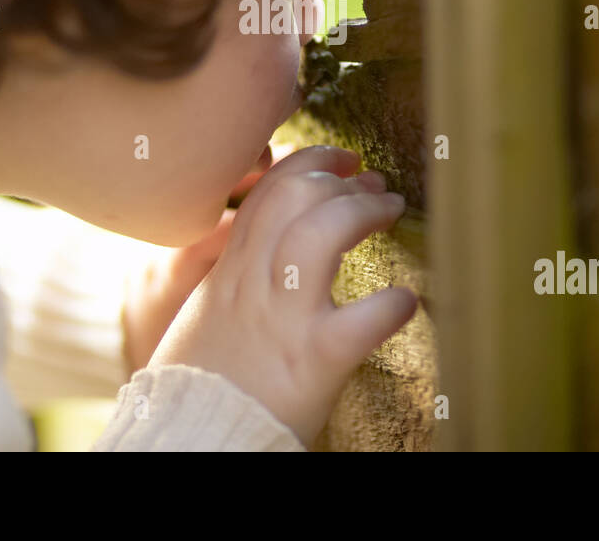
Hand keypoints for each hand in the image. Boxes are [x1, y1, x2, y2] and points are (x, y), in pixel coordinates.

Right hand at [145, 145, 417, 446]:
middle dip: (341, 178)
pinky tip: (404, 301)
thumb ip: (237, 272)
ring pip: (322, 234)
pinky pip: (364, 320)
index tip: (342, 160)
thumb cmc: (203, 381)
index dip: (310, 164)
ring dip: (364, 212)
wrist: (194, 438)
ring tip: (392, 210)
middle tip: (375, 183)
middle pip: (296, 197)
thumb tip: (267, 240)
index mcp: (229, 272)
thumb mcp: (208, 311)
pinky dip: (392, 305)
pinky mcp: (314, 360)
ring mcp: (284, 318)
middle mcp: (253, 284)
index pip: (268, 192)